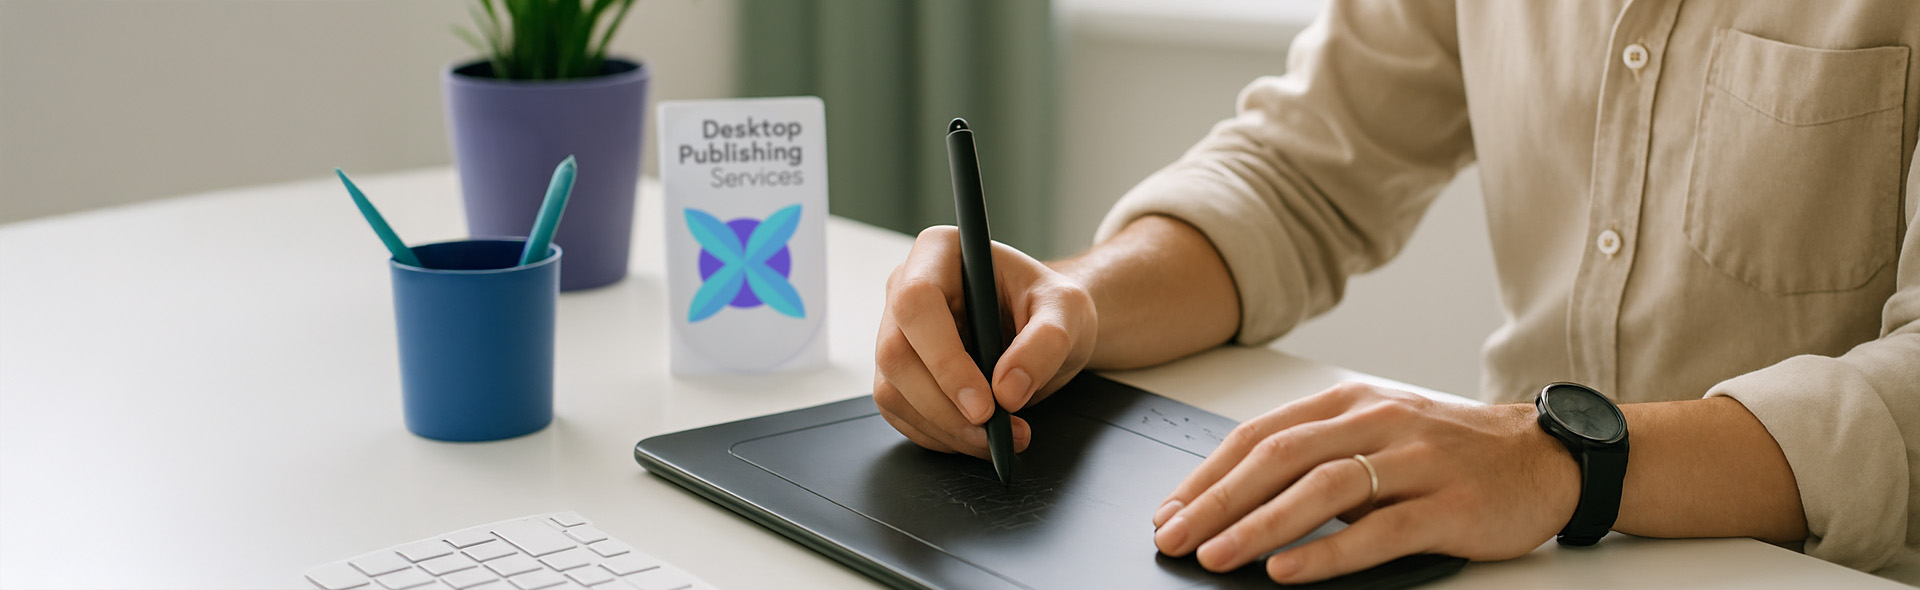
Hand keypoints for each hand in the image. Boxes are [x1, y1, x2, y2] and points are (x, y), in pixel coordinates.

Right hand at [872, 226, 1096, 457]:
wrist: (1046, 329)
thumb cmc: (1051, 307)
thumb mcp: (1068, 313)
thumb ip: (1046, 343)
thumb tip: (1007, 391)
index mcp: (939, 252)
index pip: (917, 303)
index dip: (944, 359)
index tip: (985, 404)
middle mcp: (904, 288)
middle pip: (896, 354)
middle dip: (945, 406)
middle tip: (994, 431)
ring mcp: (895, 331)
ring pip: (892, 390)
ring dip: (944, 429)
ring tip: (998, 439)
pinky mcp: (897, 372)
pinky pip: (900, 413)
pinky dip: (939, 436)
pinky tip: (976, 437)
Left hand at [1151, 382, 1578, 582]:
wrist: (1546, 457)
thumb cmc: (1449, 453)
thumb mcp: (1376, 437)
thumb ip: (1316, 457)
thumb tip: (1235, 500)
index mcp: (1350, 403)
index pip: (1260, 435)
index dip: (1208, 474)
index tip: (1168, 511)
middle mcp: (1378, 422)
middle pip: (1280, 457)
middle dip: (1218, 501)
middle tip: (1175, 537)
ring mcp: (1416, 462)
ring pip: (1323, 489)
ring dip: (1260, 525)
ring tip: (1218, 555)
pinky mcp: (1451, 506)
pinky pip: (1378, 530)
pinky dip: (1327, 553)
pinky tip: (1287, 570)